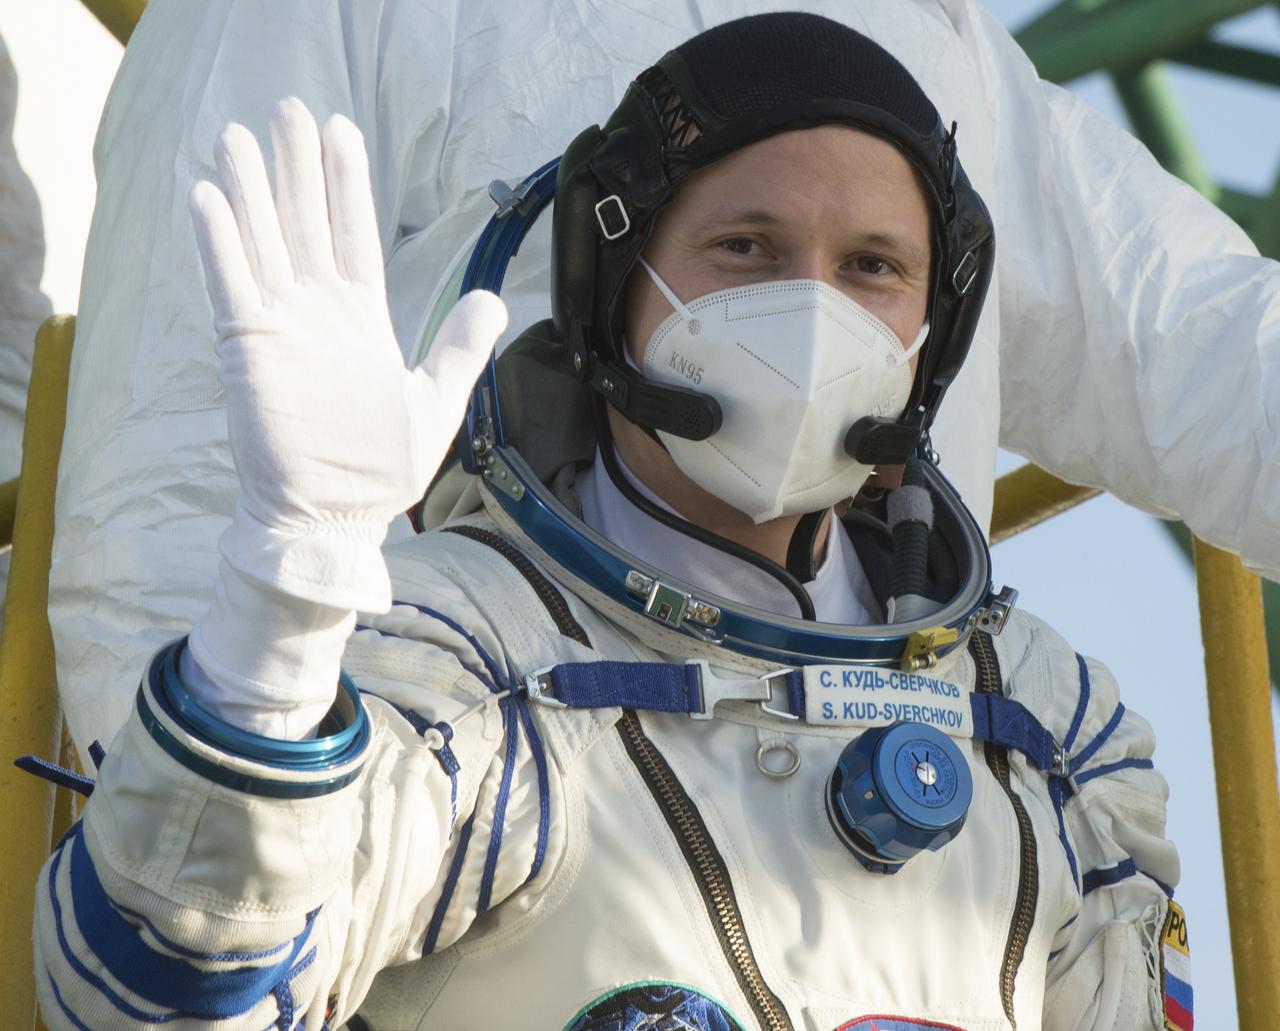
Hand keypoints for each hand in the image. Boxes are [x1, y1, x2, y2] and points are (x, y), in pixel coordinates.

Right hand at [189, 98, 506, 609]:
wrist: (334, 516)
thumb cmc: (380, 468)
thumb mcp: (436, 401)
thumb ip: (461, 348)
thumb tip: (494, 298)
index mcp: (360, 319)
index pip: (353, 236)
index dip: (345, 185)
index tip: (343, 132)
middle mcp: (317, 312)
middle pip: (304, 223)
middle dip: (297, 168)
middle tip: (290, 109)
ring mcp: (280, 326)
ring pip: (262, 241)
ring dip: (250, 188)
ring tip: (239, 133)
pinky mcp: (248, 347)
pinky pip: (231, 283)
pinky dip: (220, 241)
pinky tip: (209, 195)